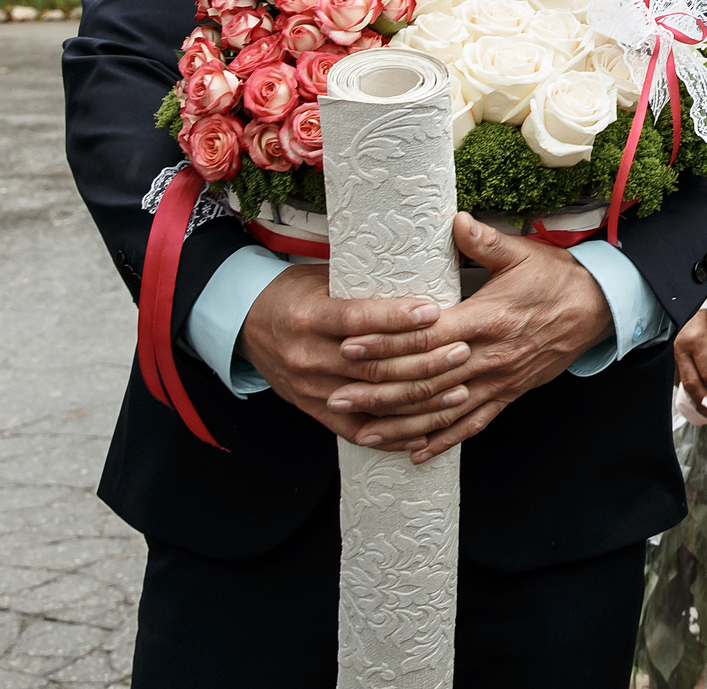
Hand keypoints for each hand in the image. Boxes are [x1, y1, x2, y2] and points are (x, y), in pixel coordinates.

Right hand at [238, 266, 466, 443]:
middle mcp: (307, 356)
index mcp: (308, 316)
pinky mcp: (313, 410)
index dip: (397, 319)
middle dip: (423, 361)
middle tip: (461, 351)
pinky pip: (357, 430)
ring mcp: (310, 388)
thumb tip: (419, 271)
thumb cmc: (292, 294)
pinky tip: (425, 432)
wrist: (245, 324)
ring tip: (459, 390)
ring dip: (420, 399)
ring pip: (372, 401)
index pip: (358, 320)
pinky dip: (393, 435)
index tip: (435, 313)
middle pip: (373, 366)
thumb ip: (362, 285)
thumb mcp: (321, 278)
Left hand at [327, 213, 615, 462]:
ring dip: (402, 424)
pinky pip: (472, 424)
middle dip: (380, 391)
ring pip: (444, 411)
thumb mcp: (521, 253)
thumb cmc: (555, 278)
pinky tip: (414, 453)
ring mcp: (499, 380)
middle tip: (338, 396)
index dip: (388, 343)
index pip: (427, 337)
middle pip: (427, 381)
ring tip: (364, 432)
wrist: (597, 308)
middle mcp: (489, 356)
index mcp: (487, 319)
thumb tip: (454, 219)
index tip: (350, 345)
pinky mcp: (508, 394)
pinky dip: (443, 440)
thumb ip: (484, 240)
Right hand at [671, 306, 706, 424]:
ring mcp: (668, 353)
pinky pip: (674, 376)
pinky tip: (694, 390)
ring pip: (681, 383)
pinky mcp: (663, 355)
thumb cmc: (704, 307)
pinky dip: (685, 385)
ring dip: (695, 397)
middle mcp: (679, 348)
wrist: (680, 294)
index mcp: (696, 339)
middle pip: (693, 385)